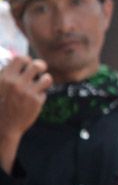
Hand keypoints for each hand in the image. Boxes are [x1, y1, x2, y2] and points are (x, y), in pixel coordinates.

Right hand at [0, 56, 51, 172]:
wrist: (3, 125)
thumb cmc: (0, 104)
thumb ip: (4, 75)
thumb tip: (11, 61)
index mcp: (5, 77)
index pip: (21, 59)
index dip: (26, 60)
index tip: (27, 64)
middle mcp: (17, 83)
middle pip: (37, 65)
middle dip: (41, 66)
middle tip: (40, 70)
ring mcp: (28, 92)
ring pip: (47, 78)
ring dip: (45, 79)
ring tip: (42, 83)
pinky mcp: (36, 102)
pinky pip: (44, 92)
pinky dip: (41, 94)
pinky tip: (34, 99)